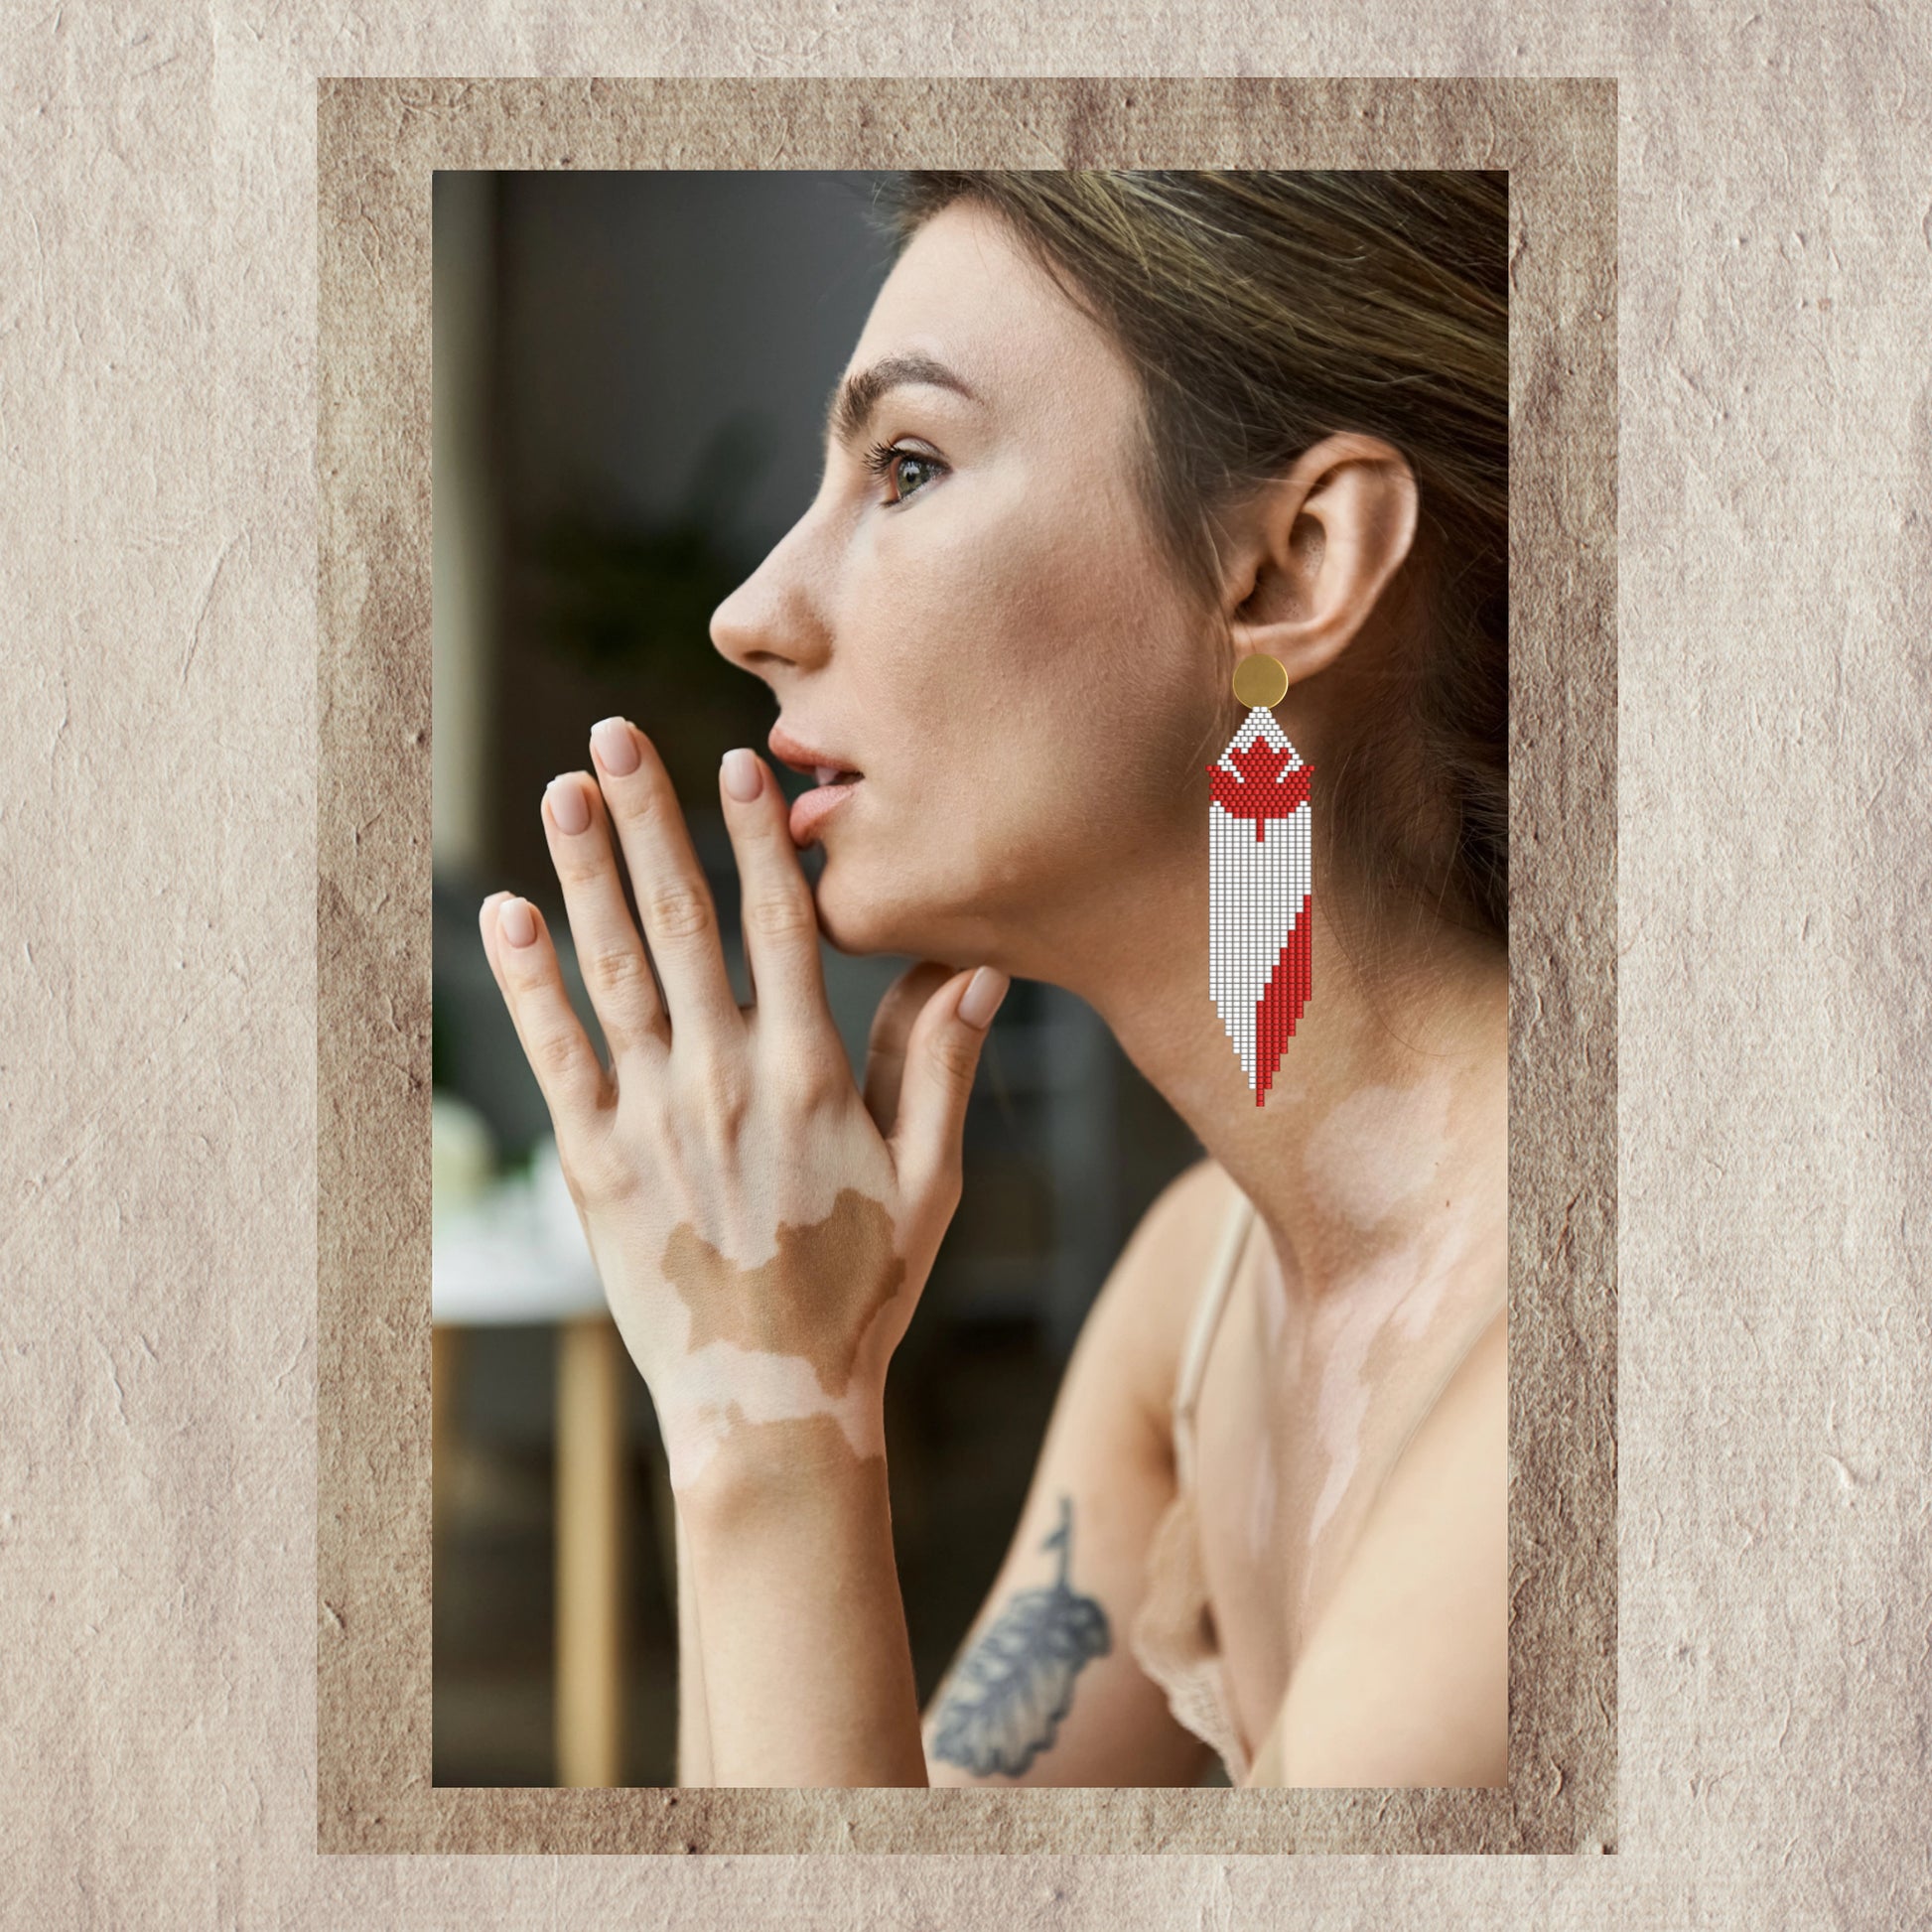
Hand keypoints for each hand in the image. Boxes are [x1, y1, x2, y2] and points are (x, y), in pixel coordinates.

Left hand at [478, 717, 1008, 1496]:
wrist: (772, 1407)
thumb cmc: (863, 1292)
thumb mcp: (929, 1180)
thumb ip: (944, 1064)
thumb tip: (975, 960)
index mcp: (810, 1076)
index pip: (781, 927)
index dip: (756, 837)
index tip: (735, 762)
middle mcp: (725, 1082)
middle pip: (681, 923)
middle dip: (648, 822)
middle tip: (615, 735)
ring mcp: (651, 1122)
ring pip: (611, 972)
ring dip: (581, 874)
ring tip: (560, 791)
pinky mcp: (594, 1166)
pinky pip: (553, 1055)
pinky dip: (526, 982)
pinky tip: (503, 912)